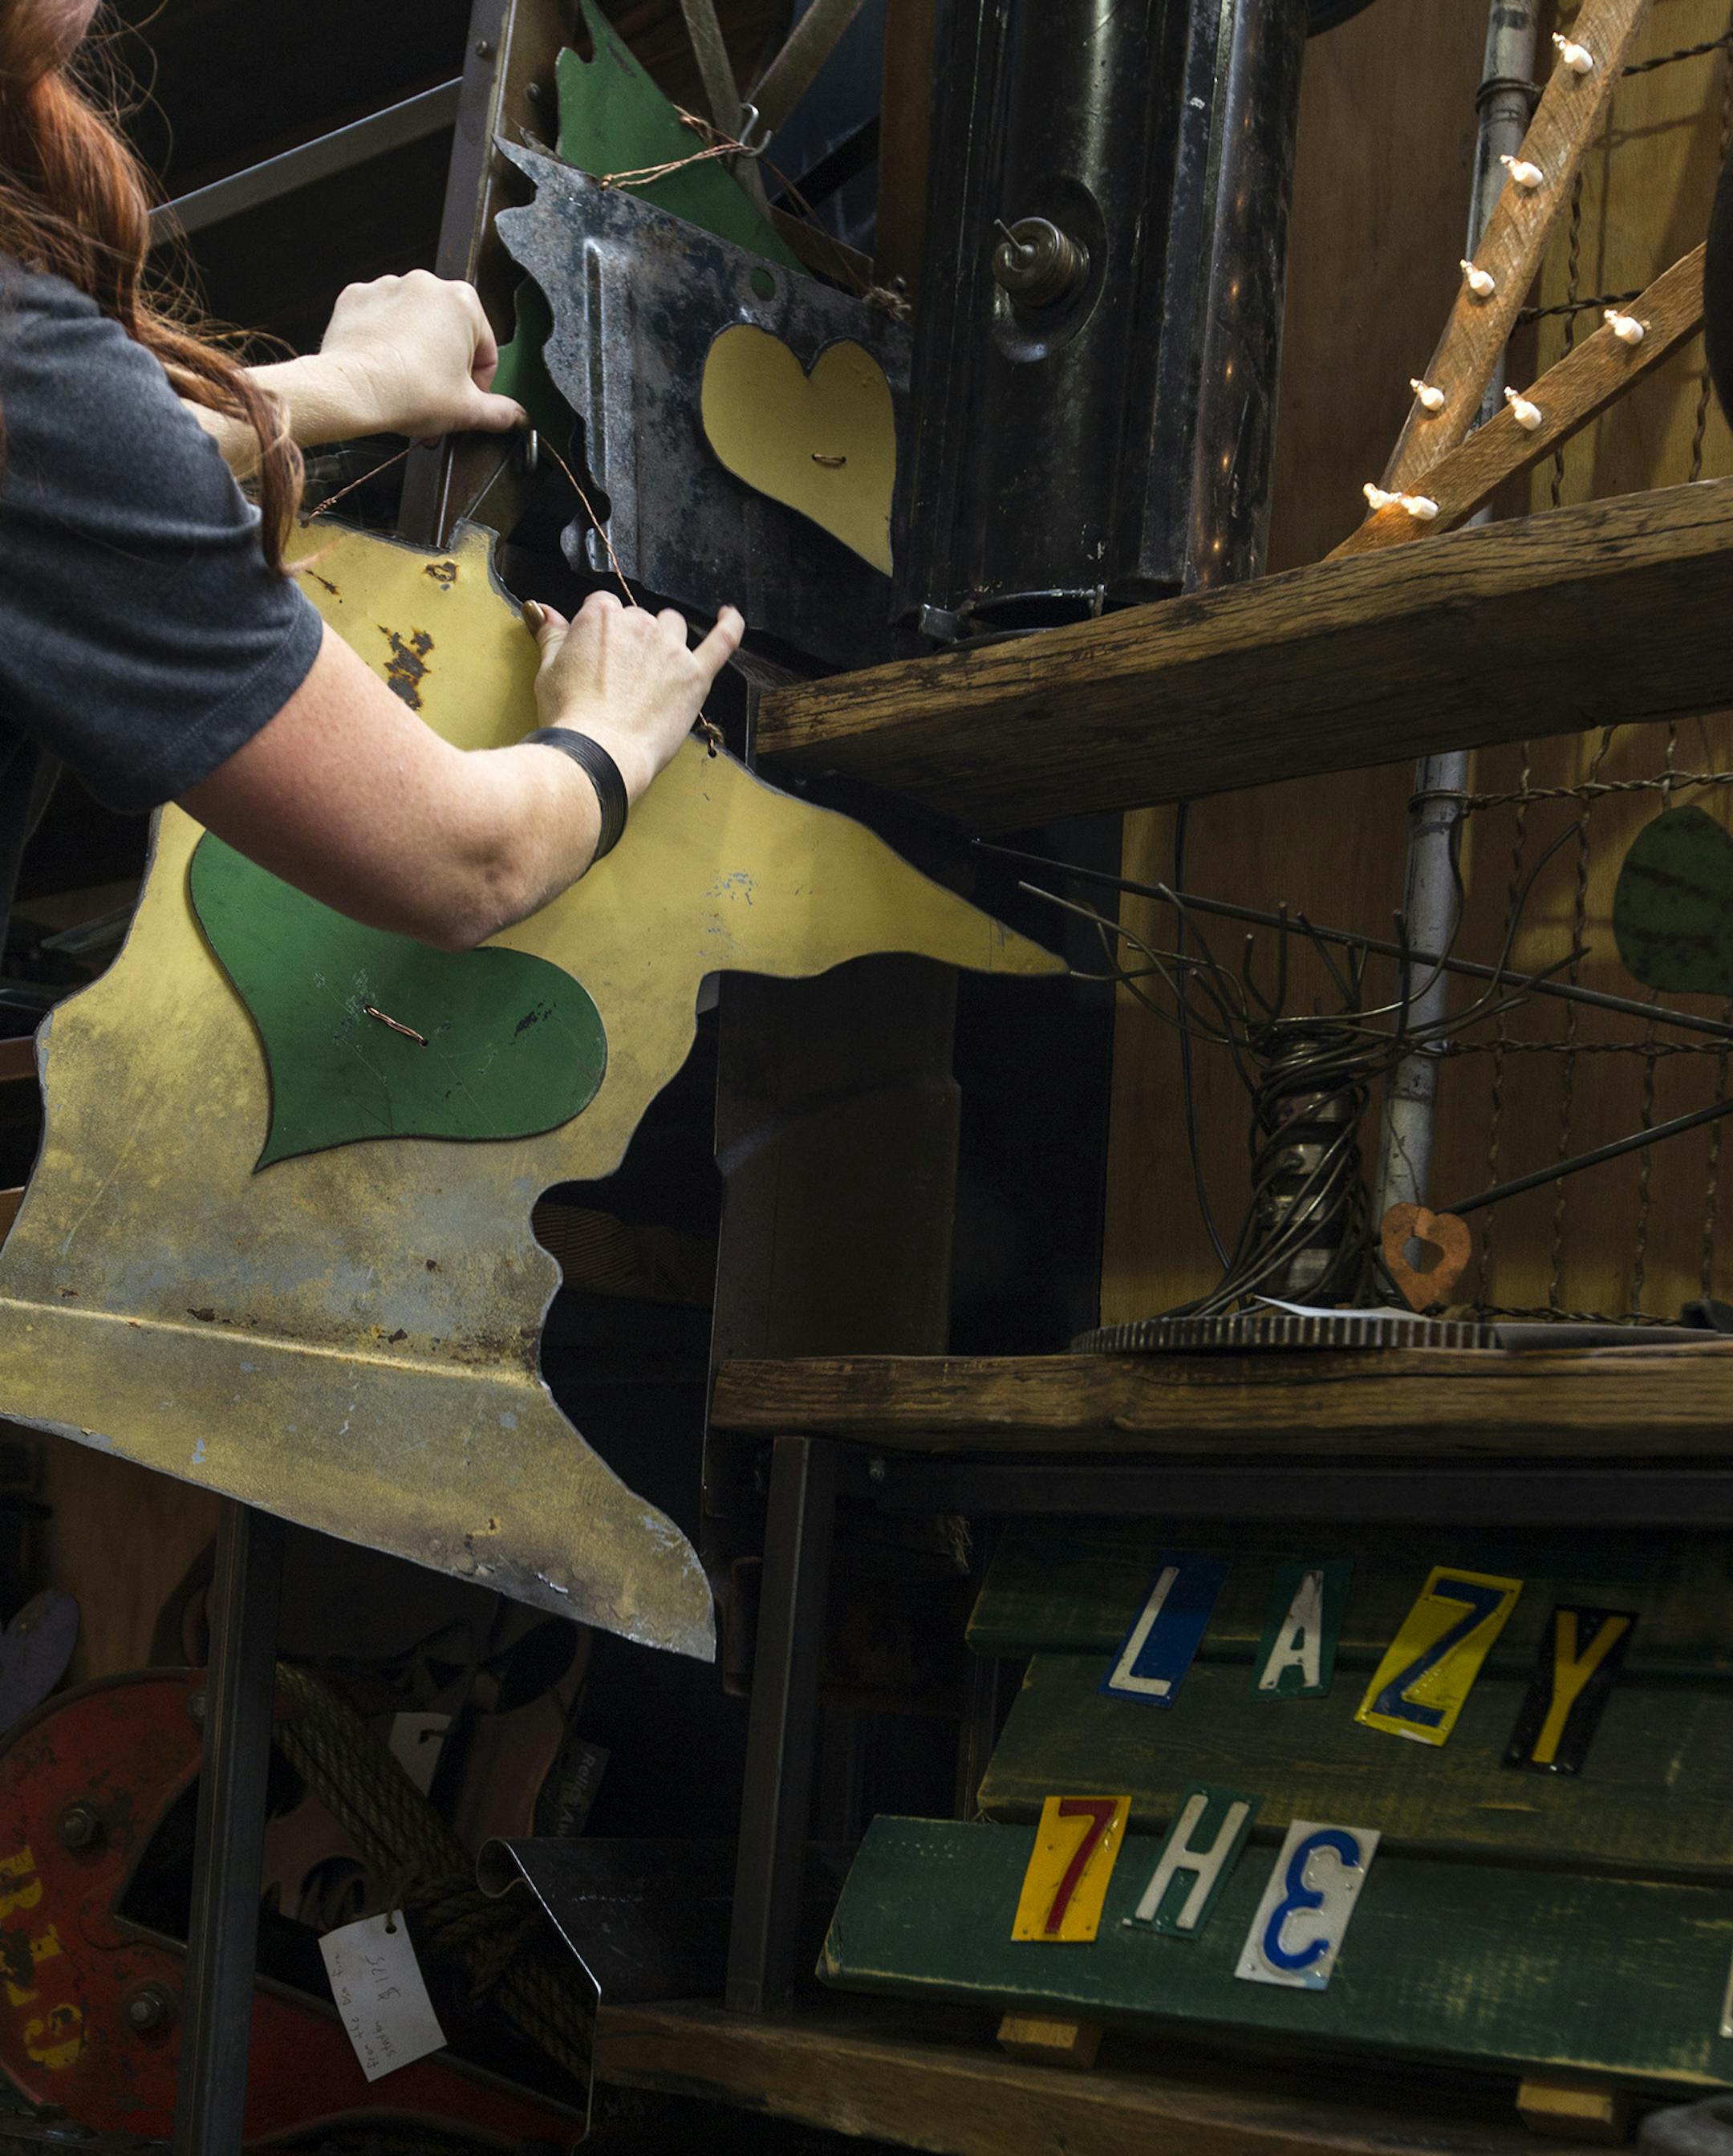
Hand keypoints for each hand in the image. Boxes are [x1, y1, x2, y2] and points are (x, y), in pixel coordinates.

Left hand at [316, 271, 524, 439]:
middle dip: (445, 363)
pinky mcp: (357, 296)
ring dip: (415, 348)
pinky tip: (382, 365)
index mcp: (463, 303)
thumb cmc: (410, 392)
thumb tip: (517, 417)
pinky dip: (383, 338)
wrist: (352, 390)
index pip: (485, 349)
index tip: (464, 399)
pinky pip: (380, 318)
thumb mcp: (467, 410)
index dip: (478, 382)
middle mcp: (427, 284)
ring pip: (414, 323)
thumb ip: (499, 412)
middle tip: (434, 395)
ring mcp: (389, 286)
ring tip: (405, 381)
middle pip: (449, 332)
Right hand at [525, 593, 744, 799]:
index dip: (600, 633)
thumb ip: (552, 634)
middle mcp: (638, 624)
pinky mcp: (694, 675)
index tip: (596, 656)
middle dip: (629, 641)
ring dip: (664, 638)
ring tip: (653, 671)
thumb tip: (543, 610)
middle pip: (638, 619)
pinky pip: (722, 641)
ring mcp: (669, 648)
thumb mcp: (547, 670)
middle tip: (618, 679)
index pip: (604, 607)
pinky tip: (729, 615)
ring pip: (672, 626)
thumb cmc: (570, 716)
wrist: (599, 753)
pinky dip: (729, 625)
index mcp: (601, 617)